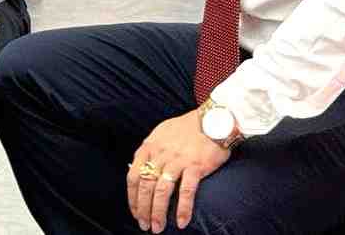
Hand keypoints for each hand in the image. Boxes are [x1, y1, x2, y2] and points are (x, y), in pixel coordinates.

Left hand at [128, 111, 231, 230]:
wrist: (212, 119)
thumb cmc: (186, 128)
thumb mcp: (161, 134)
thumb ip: (150, 151)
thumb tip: (139, 167)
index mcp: (149, 146)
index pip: (134, 176)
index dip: (133, 197)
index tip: (135, 212)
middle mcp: (160, 154)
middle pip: (145, 186)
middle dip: (143, 209)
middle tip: (144, 225)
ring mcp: (177, 160)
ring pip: (161, 191)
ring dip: (158, 212)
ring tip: (157, 227)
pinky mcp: (196, 166)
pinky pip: (186, 191)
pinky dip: (183, 208)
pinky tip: (181, 222)